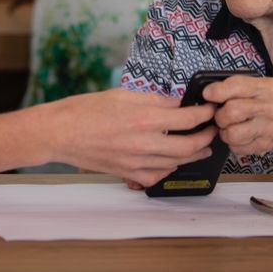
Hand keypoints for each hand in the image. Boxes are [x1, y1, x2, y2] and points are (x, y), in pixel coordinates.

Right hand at [47, 88, 217, 186]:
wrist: (60, 133)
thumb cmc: (85, 110)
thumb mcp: (122, 95)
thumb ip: (153, 100)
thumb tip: (176, 103)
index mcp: (143, 119)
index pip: (188, 118)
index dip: (205, 114)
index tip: (211, 110)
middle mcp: (144, 143)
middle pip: (189, 146)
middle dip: (207, 137)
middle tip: (212, 130)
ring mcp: (136, 162)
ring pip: (176, 163)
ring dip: (193, 155)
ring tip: (201, 147)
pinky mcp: (127, 173)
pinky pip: (157, 176)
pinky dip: (169, 169)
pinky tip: (172, 161)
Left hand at [200, 75, 272, 154]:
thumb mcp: (272, 83)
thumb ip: (247, 86)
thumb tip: (215, 90)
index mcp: (269, 88)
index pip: (236, 86)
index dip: (216, 91)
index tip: (208, 94)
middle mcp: (271, 108)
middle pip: (231, 112)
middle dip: (219, 113)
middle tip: (220, 112)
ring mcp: (270, 129)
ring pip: (232, 133)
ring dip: (224, 131)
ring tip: (228, 126)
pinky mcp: (268, 145)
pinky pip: (239, 148)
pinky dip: (233, 143)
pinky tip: (239, 136)